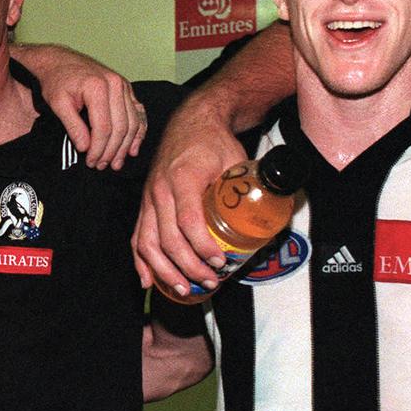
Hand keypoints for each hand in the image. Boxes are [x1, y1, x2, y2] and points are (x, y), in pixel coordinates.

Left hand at [49, 70, 144, 170]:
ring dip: (126, 146)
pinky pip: (139, 113)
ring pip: (133, 122)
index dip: (99, 149)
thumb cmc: (57, 80)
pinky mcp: (127, 88)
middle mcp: (115, 85)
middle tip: (102, 165)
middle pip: (121, 127)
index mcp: (97, 88)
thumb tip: (85, 148)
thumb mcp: (58, 103)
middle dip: (112, 151)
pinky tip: (133, 148)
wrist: (60, 61)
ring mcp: (124, 85)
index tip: (91, 162)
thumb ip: (72, 126)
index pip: (104, 127)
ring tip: (116, 162)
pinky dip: (138, 132)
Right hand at [133, 98, 245, 293]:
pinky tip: (148, 280)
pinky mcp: (145, 204)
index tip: (220, 262)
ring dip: (163, 271)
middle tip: (210, 280)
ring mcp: (149, 198)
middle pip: (167, 238)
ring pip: (147, 242)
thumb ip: (249, 187)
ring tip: (183, 289)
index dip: (203, 246)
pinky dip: (140, 261)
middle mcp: (160, 189)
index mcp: (183, 177)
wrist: (191, 122)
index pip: (188, 220)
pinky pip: (137, 236)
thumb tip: (273, 216)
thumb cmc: (214, 142)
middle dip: (188, 266)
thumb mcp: (236, 159)